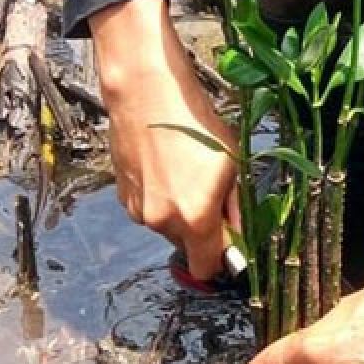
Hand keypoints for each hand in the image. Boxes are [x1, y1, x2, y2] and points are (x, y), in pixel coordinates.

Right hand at [90, 0, 239, 278]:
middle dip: (200, 228)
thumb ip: (237, 208)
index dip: (220, 259)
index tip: (228, 244)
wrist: (147, 94)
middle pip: (186, 246)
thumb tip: (240, 236)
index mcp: (194, 218)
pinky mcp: (123, 196)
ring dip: (178, 210)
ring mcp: (139, 210)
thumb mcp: (232, 164)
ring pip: (166, 226)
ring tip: (184, 171)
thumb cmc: (193, 122)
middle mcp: (163, 222)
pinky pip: (148, 208)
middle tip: (209, 192)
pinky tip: (165, 167)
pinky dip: (159, 196)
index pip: (206, 269)